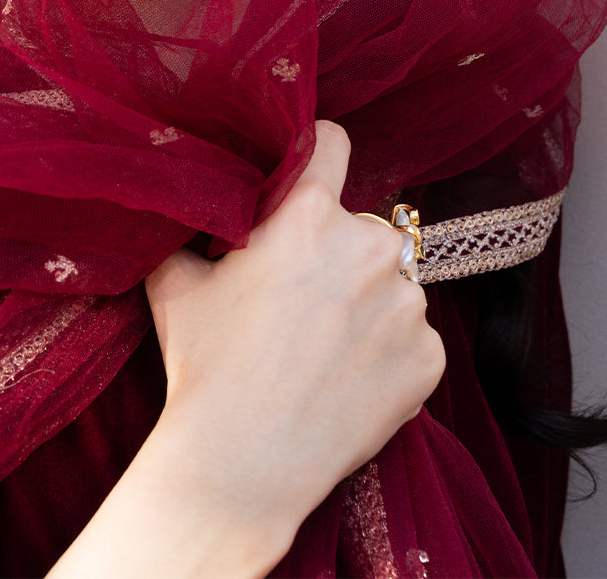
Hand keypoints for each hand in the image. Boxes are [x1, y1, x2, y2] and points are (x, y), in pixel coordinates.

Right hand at [144, 119, 444, 555]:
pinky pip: (414, 337)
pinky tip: (348, 381)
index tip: (309, 176)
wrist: (241, 464)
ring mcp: (408, 304)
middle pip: (362, 225)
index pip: (333, 142)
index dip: (317, 155)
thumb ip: (194, 226)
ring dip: (367, 302)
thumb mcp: (175, 280)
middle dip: (338, 250)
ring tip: (323, 349)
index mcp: (309, 214)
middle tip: (301, 297)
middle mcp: (370, 246)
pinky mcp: (430, 358)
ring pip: (392, 283)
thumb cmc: (204, 366)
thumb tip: (189, 197)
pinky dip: (388, 352)